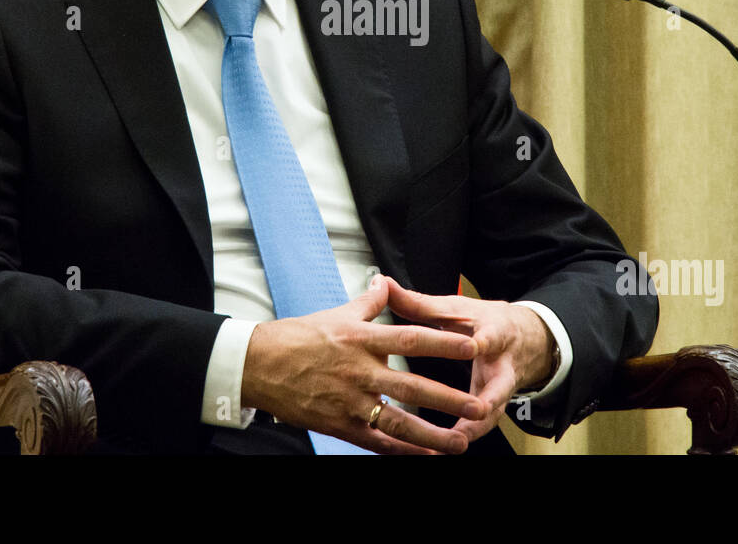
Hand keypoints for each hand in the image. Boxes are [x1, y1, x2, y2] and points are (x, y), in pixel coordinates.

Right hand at [241, 275, 488, 453]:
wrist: (259, 365)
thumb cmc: (298, 337)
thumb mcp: (336, 314)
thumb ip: (368, 302)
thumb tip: (385, 282)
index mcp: (362, 339)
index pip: (411, 339)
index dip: (444, 342)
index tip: (473, 344)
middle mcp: (360, 371)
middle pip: (412, 386)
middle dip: (448, 398)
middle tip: (478, 406)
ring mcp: (351, 401)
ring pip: (398, 421)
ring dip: (432, 435)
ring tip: (460, 443)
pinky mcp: (340, 424)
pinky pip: (377, 441)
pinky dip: (402, 451)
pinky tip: (424, 456)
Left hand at [384, 277, 554, 443]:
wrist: (525, 339)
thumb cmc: (483, 322)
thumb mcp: (457, 308)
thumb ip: (419, 303)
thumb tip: (383, 283)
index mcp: (494, 333)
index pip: (490, 336)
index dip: (483, 341)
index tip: (474, 346)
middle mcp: (502, 364)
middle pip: (500, 384)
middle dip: (489, 399)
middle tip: (477, 411)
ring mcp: (502, 389)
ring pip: (493, 412)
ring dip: (475, 427)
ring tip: (453, 442)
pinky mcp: (497, 405)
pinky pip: (483, 424)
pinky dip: (467, 434)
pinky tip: (443, 447)